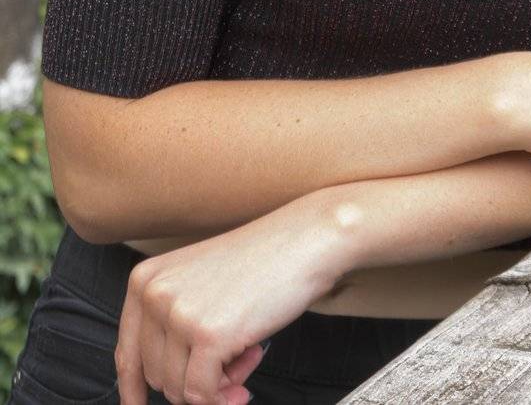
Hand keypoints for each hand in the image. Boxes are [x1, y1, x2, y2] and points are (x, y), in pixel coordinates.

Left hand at [115, 189, 358, 404]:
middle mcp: (154, 294)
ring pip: (179, 391)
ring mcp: (179, 314)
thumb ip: (173, 328)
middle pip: (157, 378)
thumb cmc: (261, 261)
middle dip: (197, 380)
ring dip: (218, 384)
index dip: (134, 391)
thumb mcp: (199, 285)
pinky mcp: (207, 335)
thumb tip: (167, 390)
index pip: (127, 354)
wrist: (305, 239)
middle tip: (236, 360)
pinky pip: (203, 394)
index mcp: (146, 280)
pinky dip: (226, 395)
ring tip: (247, 352)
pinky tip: (251, 362)